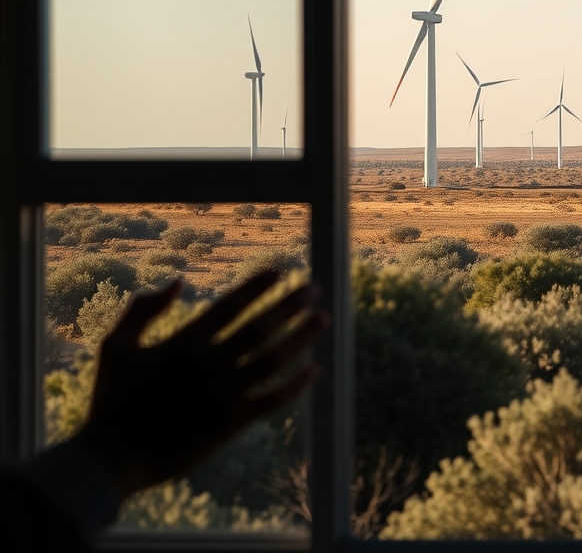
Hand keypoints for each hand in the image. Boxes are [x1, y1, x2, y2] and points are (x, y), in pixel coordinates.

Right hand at [73, 271, 328, 501]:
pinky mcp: (231, 423)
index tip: (279, 271)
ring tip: (323, 318)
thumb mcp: (116, 347)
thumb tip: (176, 282)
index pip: (229, 307)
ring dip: (301, 338)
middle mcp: (209, 365)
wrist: (112, 458)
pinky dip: (296, 385)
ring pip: (273, 360)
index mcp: (183, 344)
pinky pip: (272, 400)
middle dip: (290, 305)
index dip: (256, 287)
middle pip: (259, 328)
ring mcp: (223, 394)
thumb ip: (141, 311)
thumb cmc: (111, 400)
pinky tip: (315, 370)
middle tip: (314, 288)